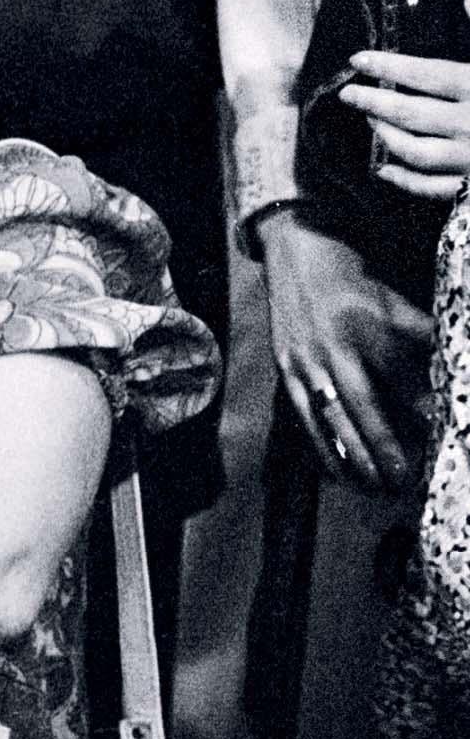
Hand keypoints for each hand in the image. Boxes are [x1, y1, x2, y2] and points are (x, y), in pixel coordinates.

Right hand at [258, 207, 432, 488]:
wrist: (295, 251)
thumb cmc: (354, 279)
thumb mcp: (394, 301)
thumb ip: (424, 337)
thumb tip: (455, 372)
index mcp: (365, 324)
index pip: (398, 378)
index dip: (420, 413)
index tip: (439, 439)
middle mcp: (332, 344)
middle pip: (362, 407)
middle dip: (384, 448)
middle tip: (405, 481)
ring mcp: (304, 358)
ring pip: (331, 417)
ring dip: (354, 457)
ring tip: (377, 487)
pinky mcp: (285, 367)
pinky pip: (304, 415)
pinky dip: (321, 446)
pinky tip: (339, 472)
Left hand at [342, 50, 469, 197]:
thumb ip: (460, 68)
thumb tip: (458, 13)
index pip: (425, 75)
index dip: (388, 67)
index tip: (358, 61)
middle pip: (411, 113)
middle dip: (373, 102)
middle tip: (348, 95)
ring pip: (415, 151)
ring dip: (386, 135)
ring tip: (371, 120)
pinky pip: (432, 188)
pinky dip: (405, 181)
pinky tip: (383, 170)